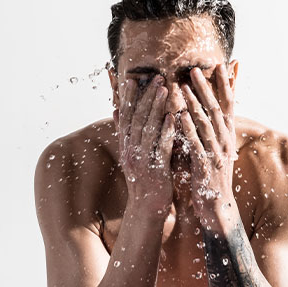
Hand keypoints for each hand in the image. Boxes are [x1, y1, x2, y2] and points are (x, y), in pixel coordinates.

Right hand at [114, 75, 175, 215]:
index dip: (127, 98)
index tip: (132, 79)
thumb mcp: (131, 154)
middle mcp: (130, 151)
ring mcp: (142, 160)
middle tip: (156, 77)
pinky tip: (172, 117)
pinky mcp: (155, 169)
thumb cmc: (143, 179)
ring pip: (147, 129)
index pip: (124, 117)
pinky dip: (165, 131)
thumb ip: (125, 133)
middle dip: (145, 96)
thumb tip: (115, 110)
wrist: (147, 209)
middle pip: (136, 118)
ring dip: (156, 107)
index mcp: (126, 146)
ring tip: (165, 89)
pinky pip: (160, 147)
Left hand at [180, 64, 236, 222]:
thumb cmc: (212, 175)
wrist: (217, 207)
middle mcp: (224, 140)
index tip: (221, 63)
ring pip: (205, 123)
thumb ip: (212, 128)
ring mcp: (216, 153)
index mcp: (227, 134)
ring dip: (194, 103)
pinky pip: (195, 144)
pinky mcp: (205, 165)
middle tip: (194, 69)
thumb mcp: (215, 148)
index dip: (225, 83)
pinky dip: (187, 129)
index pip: (228, 103)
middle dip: (206, 87)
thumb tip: (209, 109)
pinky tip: (179, 116)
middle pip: (216, 108)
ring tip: (182, 86)